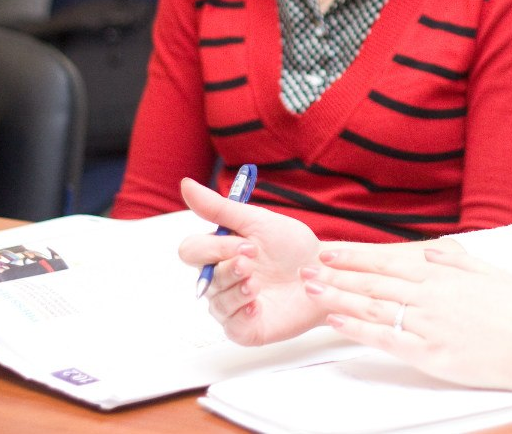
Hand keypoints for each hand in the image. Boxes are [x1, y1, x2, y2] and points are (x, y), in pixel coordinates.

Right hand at [178, 177, 326, 345]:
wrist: (326, 271)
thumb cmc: (292, 246)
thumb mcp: (258, 221)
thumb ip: (220, 208)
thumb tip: (185, 184)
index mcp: (219, 254)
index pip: (191, 252)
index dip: (213, 249)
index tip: (246, 244)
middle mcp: (221, 281)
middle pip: (204, 279)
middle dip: (229, 269)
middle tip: (254, 261)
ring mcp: (233, 306)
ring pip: (216, 303)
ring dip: (237, 290)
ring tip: (258, 284)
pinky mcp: (247, 328)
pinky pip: (231, 327)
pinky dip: (242, 314)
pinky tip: (258, 305)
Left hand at [302, 245, 511, 395]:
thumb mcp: (490, 272)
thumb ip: (458, 259)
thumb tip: (432, 249)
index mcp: (443, 275)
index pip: (389, 261)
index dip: (356, 256)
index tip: (332, 251)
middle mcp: (430, 296)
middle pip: (373, 283)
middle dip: (338, 274)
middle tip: (308, 269)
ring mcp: (426, 324)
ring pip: (373, 308)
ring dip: (339, 297)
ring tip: (313, 291)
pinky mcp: (427, 353)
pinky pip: (385, 339)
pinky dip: (358, 330)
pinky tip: (338, 322)